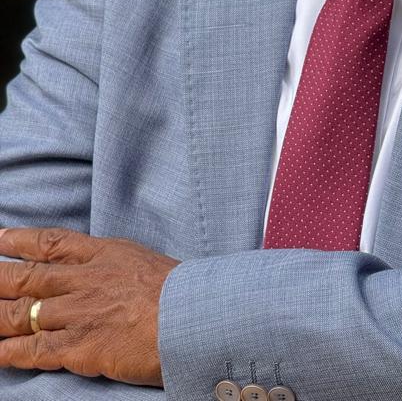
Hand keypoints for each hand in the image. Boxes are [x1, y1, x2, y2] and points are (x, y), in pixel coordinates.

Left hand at [0, 227, 179, 385]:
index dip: (21, 240)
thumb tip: (102, 269)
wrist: (193, 317)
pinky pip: (34, 350)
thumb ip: (116, 265)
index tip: (0, 238)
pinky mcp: (80, 346)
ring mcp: (80, 313)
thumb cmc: (180, 292)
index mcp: (105, 254)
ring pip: (24, 313)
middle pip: (28, 276)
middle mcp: (86, 280)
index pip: (53, 242)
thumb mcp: (145, 262)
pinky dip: (10, 353)